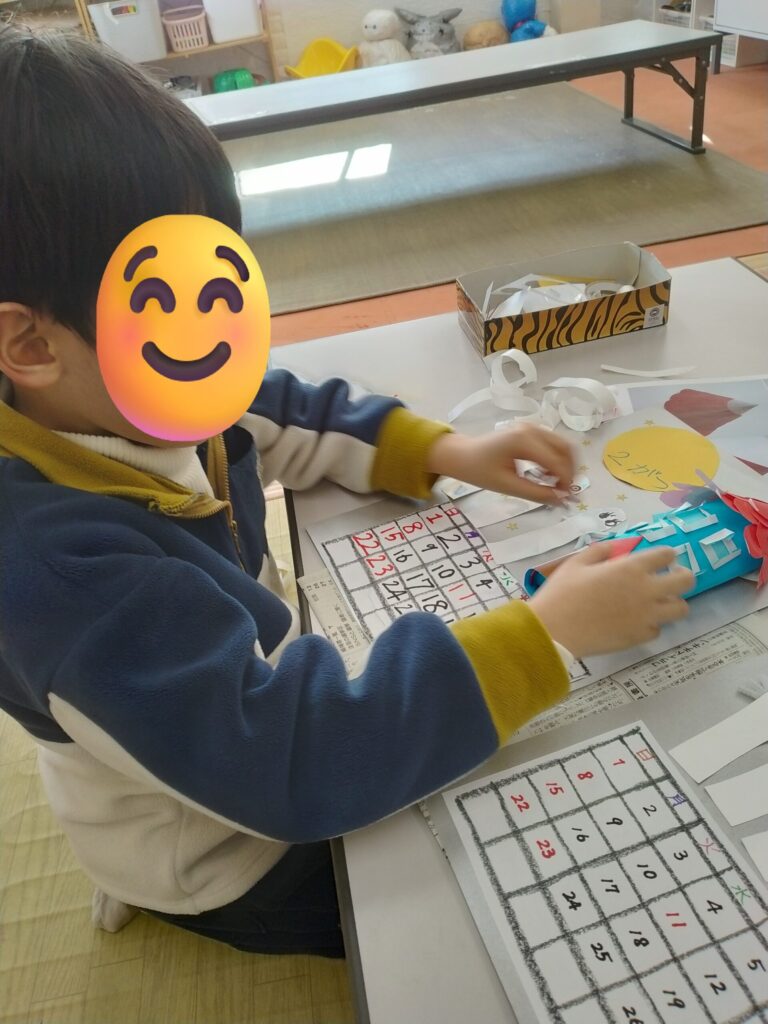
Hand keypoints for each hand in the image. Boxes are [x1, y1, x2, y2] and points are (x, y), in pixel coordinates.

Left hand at [427, 423, 574, 504]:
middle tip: (563, 492)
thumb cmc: (479, 471)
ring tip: (555, 484)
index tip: (566, 499)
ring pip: (562, 444)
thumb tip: (561, 500)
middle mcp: (531, 429)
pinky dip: (556, 458)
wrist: (462, 455)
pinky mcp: (531, 430)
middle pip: (565, 448)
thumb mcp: (507, 486)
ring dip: (564, 464)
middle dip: (569, 471)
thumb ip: (536, 493)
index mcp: (523, 441)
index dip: (565, 481)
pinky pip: (553, 443)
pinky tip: (546, 474)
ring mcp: (532, 427)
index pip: (555, 461)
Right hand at [529, 544, 693, 659]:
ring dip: (672, 602)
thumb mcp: (576, 563)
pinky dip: (651, 623)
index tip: (660, 559)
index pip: (666, 555)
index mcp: (631, 568)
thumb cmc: (563, 592)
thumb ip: (599, 551)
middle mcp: (646, 590)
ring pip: (681, 609)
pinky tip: (637, 621)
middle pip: (686, 581)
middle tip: (670, 578)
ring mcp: (647, 616)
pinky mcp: (641, 636)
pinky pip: (658, 629)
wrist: (555, 630)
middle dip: (683, 576)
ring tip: (658, 602)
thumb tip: (614, 548)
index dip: (666, 555)